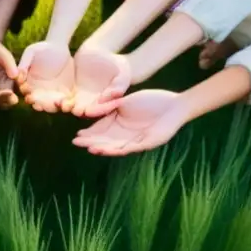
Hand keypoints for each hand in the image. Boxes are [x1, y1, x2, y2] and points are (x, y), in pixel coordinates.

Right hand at [17, 42, 74, 111]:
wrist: (60, 48)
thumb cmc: (42, 48)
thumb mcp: (32, 52)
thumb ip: (24, 63)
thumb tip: (18, 76)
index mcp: (30, 84)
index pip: (28, 94)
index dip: (28, 97)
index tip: (29, 97)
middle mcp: (40, 92)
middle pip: (39, 103)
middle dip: (40, 106)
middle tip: (40, 106)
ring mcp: (53, 94)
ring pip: (53, 105)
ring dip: (54, 107)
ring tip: (58, 105)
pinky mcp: (65, 93)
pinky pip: (66, 101)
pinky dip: (67, 104)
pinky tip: (69, 103)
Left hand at [68, 48, 131, 117]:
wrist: (102, 53)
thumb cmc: (118, 65)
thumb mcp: (122, 74)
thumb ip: (119, 86)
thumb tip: (115, 96)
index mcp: (107, 102)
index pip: (101, 109)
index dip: (96, 110)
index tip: (89, 111)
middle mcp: (94, 102)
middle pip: (87, 110)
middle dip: (81, 110)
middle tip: (76, 110)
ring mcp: (83, 97)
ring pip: (75, 105)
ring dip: (70, 106)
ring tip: (64, 106)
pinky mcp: (74, 90)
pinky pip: (67, 96)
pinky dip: (62, 98)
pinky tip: (59, 98)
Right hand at [72, 90, 186, 156]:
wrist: (174, 105)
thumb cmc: (152, 101)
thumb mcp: (125, 102)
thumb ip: (109, 106)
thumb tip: (90, 109)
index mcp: (120, 124)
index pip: (101, 131)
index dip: (89, 134)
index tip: (76, 135)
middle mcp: (125, 135)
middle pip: (105, 140)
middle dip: (91, 142)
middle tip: (76, 143)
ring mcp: (135, 140)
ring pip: (115, 147)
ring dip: (102, 148)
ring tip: (89, 149)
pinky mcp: (145, 143)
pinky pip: (129, 148)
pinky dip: (116, 150)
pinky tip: (106, 149)